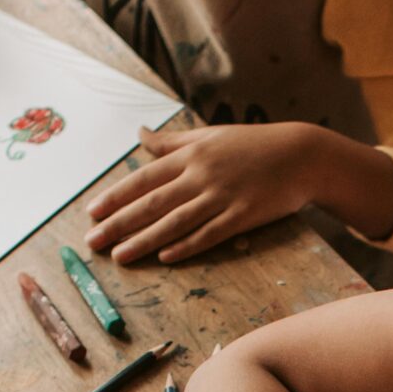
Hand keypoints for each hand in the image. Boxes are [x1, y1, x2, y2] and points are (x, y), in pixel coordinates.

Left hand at [87, 122, 321, 264]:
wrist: (301, 156)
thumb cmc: (253, 145)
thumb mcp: (210, 135)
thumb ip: (173, 142)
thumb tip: (139, 134)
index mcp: (191, 154)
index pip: (144, 179)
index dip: (115, 197)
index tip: (92, 213)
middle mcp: (202, 175)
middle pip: (152, 204)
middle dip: (118, 224)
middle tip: (92, 242)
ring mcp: (223, 196)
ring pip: (175, 222)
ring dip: (144, 241)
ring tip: (119, 256)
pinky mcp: (243, 216)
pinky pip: (209, 234)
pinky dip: (186, 245)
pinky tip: (165, 257)